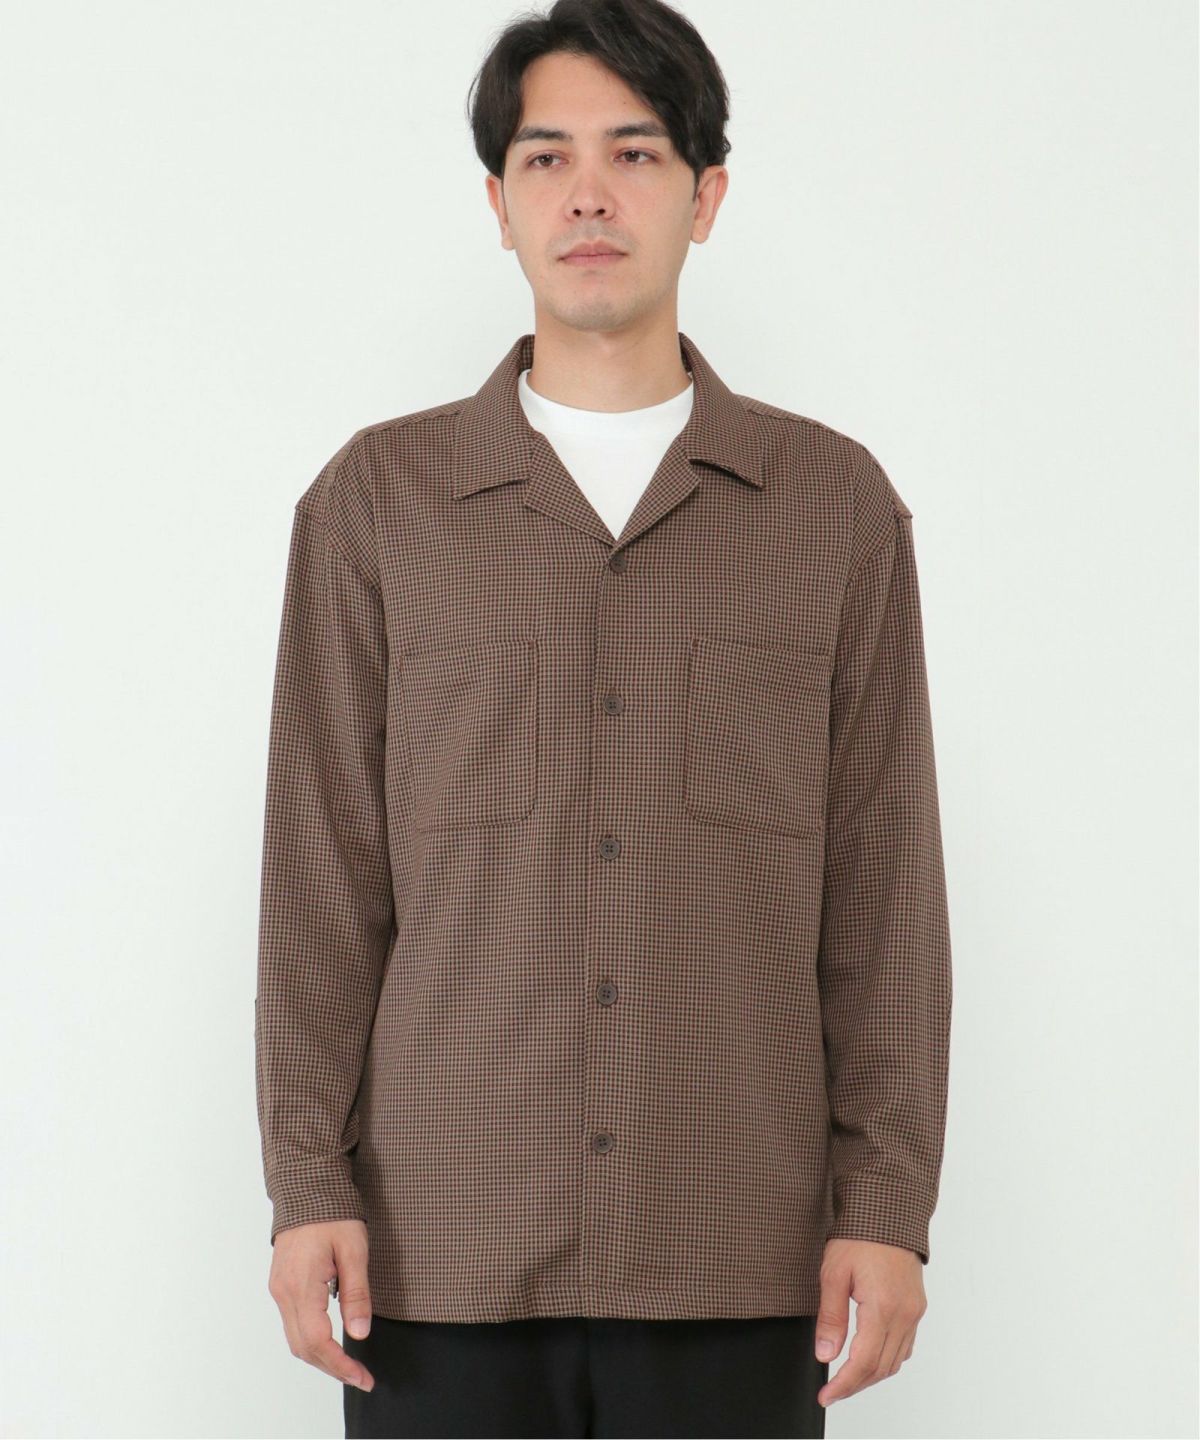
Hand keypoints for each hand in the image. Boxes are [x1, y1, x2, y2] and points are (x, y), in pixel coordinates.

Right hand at [267, 1219, 375, 1390]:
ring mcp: (279, 1289)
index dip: (341, 1365)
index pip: (319, 1341)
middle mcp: (284, 1293)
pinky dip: (312, 1341)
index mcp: (301, 1285)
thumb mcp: (354, 1249)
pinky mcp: (281, 1285)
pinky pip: (293, 1324)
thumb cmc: (333, 1214)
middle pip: (303, 1348)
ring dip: (321, 1357)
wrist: (306, 1187)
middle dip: (332, 1368)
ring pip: (296, 1339)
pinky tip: (332, 1341)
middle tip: (361, 1377)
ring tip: (349, 1365)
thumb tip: (359, 1334)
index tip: (363, 1377)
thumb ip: (356, 1293)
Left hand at [813, 1238, 926, 1408]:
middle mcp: (905, 1315)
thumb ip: (831, 1318)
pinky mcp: (917, 1307)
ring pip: (895, 1361)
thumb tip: (826, 1354)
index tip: (826, 1396)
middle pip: (881, 1368)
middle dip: (855, 1385)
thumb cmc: (859, 1236)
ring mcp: (914, 1312)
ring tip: (846, 1378)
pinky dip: (886, 1359)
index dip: (843, 1385)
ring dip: (871, 1375)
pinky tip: (869, 1356)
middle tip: (832, 1391)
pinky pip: (905, 1346)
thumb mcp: (834, 1274)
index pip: (863, 1363)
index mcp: (883, 1308)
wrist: (887, 1212)